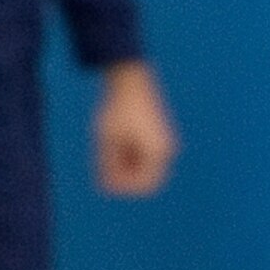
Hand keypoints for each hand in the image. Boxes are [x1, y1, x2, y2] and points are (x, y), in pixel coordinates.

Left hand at [95, 60, 177, 196]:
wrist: (129, 82)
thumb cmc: (117, 109)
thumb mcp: (106, 139)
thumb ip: (106, 164)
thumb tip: (105, 187)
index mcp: (157, 151)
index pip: (145, 184)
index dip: (124, 188)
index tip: (105, 181)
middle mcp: (165, 149)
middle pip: (145, 178)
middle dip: (125, 178)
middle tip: (104, 168)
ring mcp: (163, 143)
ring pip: (144, 168)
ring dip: (125, 167)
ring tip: (107, 150)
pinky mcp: (157, 137)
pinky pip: (143, 157)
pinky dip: (128, 157)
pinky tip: (112, 145)